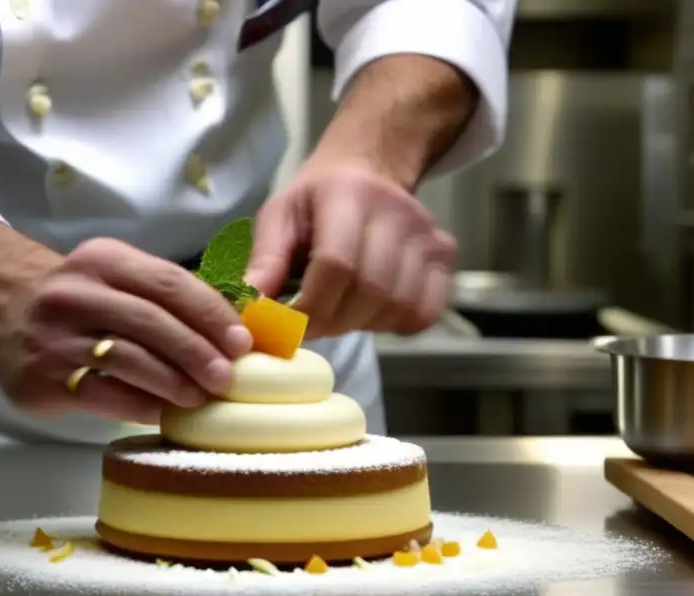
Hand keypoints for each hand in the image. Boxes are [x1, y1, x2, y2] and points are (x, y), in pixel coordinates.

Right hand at [0, 238, 252, 423]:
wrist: (3, 312)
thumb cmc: (82, 301)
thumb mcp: (116, 278)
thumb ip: (167, 297)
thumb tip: (236, 330)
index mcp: (104, 260)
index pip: (169, 282)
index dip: (210, 314)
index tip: (241, 342)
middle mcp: (76, 293)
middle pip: (151, 322)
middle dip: (196, 352)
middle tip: (226, 378)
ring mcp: (55, 336)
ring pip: (128, 360)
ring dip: (173, 383)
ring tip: (200, 398)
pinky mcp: (43, 378)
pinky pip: (102, 394)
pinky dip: (139, 405)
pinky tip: (162, 413)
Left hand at [247, 161, 455, 338]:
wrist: (369, 171)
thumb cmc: (315, 201)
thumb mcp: (279, 217)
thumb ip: (264, 262)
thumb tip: (248, 310)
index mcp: (348, 195)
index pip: (337, 265)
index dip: (310, 308)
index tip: (287, 324)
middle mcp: (396, 211)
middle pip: (370, 291)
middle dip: (332, 322)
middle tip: (309, 325)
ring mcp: (428, 233)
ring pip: (398, 307)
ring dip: (361, 325)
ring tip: (338, 312)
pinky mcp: (445, 255)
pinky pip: (425, 312)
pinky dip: (395, 324)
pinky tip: (371, 311)